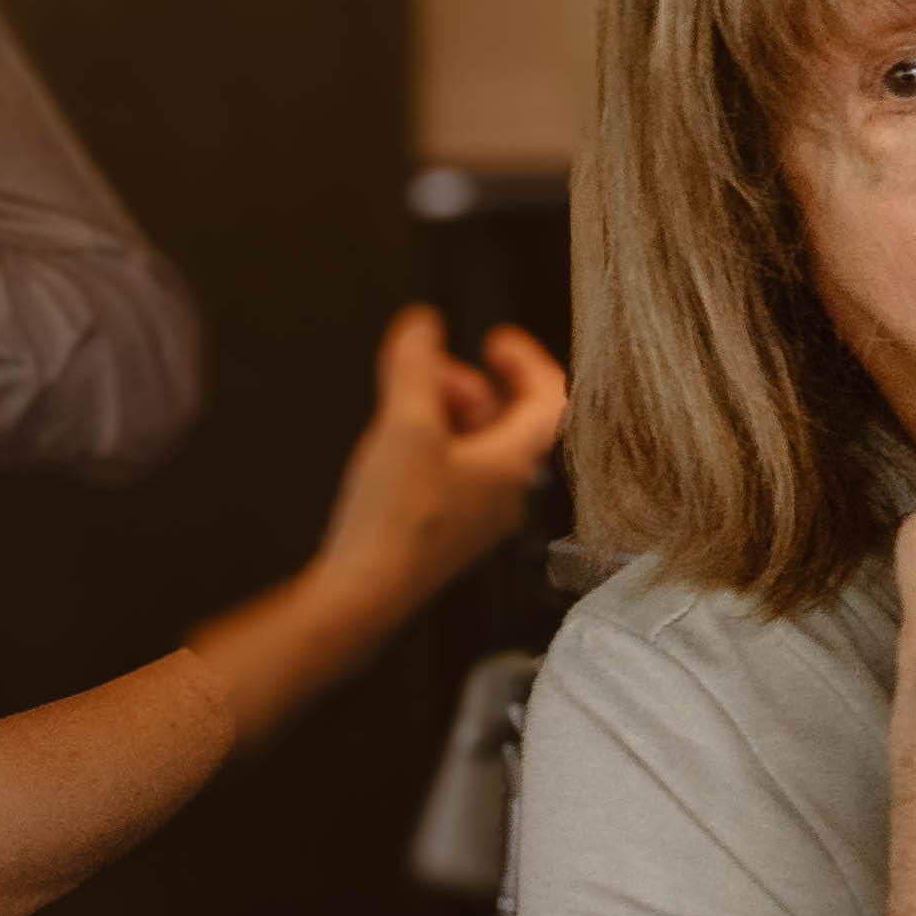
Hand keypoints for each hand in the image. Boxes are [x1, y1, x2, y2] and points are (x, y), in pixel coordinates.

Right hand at [309, 306, 568, 624]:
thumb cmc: (395, 518)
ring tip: (404, 402)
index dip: (527, 361)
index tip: (494, 339)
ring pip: (478, 446)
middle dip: (468, 384)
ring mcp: (479, 515)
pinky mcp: (447, 532)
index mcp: (514, 464)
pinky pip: (454, 473)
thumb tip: (423, 322)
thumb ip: (417, 367)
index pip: (551, 400)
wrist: (365, 594)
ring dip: (447, 412)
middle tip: (427, 371)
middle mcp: (508, 492)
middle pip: (508, 420)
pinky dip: (432, 444)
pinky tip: (393, 445)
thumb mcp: (405, 425)